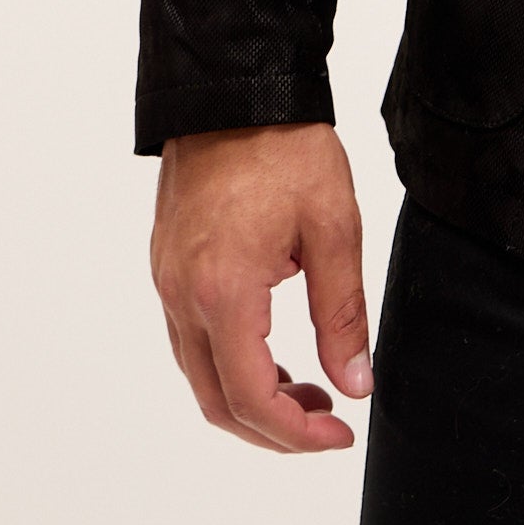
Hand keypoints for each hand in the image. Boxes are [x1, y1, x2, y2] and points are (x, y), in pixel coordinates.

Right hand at [150, 122, 371, 453]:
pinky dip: (230, 362)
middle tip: (327, 424)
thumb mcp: (334, 229)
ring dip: (251, 397)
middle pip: (217, 402)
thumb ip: (342, 315)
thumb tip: (356, 384)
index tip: (340, 434)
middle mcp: (182, 297)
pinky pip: (191, 340)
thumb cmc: (286, 150)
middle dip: (273, 429)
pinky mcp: (167, 267)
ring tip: (309, 388)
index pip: (252, 399)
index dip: (297, 434)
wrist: (235, 89)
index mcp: (223, 292)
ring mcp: (167, 282)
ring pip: (199, 374)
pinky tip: (273, 350)